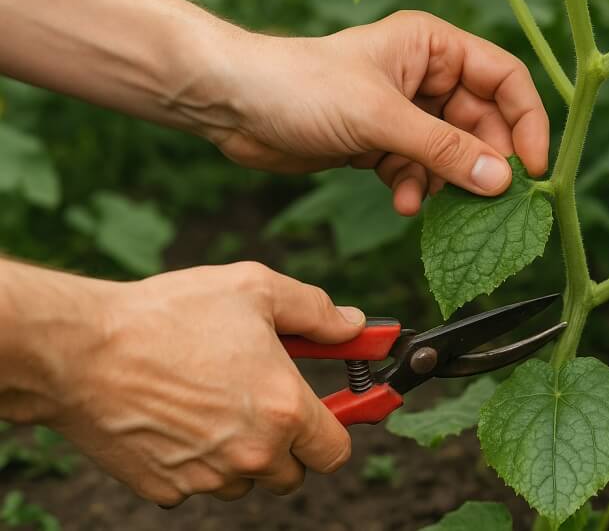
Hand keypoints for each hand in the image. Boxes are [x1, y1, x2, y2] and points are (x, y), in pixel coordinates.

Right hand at [46, 262, 363, 505]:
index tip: (327, 411)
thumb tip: (354, 326)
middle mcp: (252, 453)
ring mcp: (207, 478)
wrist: (82, 351)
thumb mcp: (256, 290)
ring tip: (211, 400)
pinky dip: (195, 459)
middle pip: (293, 473)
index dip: (335, 428)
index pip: (336, 450)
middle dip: (286, 442)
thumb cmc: (170, 315)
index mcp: (283, 409)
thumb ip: (316, 311)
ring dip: (240, 452)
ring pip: (245, 480)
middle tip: (262, 399)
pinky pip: (197, 483)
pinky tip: (176, 417)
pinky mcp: (166, 489)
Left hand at [207, 11, 549, 214]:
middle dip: (481, 162)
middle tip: (488, 201)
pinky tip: (400, 200)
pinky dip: (415, 188)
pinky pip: (419, 169)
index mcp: (433, 46)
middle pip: (482, 122)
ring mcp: (404, 111)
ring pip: (451, 152)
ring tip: (427, 200)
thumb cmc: (301, 86)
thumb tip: (502, 181)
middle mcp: (425, 75)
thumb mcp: (381, 118)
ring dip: (444, 181)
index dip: (524, 122)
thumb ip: (444, 149)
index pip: (504, 79)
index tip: (532, 168)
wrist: (233, 104)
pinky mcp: (381, 142)